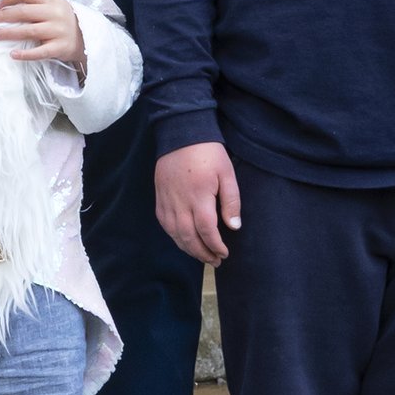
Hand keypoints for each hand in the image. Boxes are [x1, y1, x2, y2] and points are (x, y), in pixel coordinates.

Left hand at [0, 0, 84, 73]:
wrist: (85, 38)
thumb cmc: (62, 20)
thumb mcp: (54, 5)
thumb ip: (35, 2)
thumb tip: (5, 5)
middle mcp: (55, 13)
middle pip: (24, 12)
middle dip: (4, 15)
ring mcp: (58, 31)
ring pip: (28, 31)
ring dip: (9, 33)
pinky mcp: (59, 48)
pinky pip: (39, 52)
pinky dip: (25, 54)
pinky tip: (12, 54)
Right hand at [155, 141, 241, 263]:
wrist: (181, 133)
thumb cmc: (208, 152)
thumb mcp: (227, 173)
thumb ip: (231, 201)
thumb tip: (234, 227)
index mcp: (199, 197)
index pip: (207, 231)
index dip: (215, 246)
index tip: (224, 254)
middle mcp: (180, 203)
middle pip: (189, 238)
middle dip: (203, 254)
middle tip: (215, 261)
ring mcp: (167, 201)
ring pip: (175, 235)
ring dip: (188, 249)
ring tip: (202, 255)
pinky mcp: (160, 198)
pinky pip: (165, 225)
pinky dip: (175, 237)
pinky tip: (184, 240)